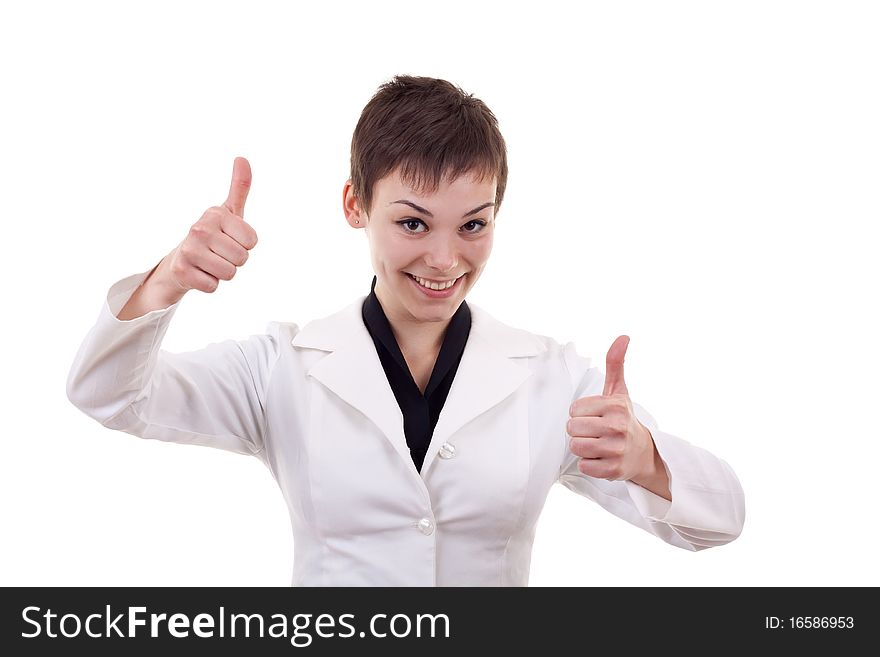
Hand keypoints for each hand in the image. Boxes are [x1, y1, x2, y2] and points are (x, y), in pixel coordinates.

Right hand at [161, 156, 258, 293]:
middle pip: (242, 258)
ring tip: (210, 263)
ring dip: (223, 273)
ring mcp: (189, 249)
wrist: (180, 259)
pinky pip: (214, 286)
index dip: (245, 245)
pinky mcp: (182, 271)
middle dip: (234, 260)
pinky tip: (199, 273)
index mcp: (215, 214)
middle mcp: (199, 228)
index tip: (230, 239)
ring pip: (230, 273)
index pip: (252, 241)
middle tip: (219, 253)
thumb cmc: (213, 234)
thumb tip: (242, 158)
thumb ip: (239, 187)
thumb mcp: (228, 211)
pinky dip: (209, 284)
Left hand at [566, 335, 657, 482]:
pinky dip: (589, 464)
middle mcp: (618, 427)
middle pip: (571, 428)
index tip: (596, 416)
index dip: (580, 414)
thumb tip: (623, 336)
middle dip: (580, 431)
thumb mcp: (619, 390)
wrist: (644, 453)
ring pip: (575, 447)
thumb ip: (615, 363)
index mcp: (615, 406)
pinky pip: (583, 465)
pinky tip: (603, 458)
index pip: (573, 410)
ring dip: (583, 447)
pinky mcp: (614, 470)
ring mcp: (617, 450)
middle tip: (596, 432)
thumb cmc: (624, 419)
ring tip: (599, 444)